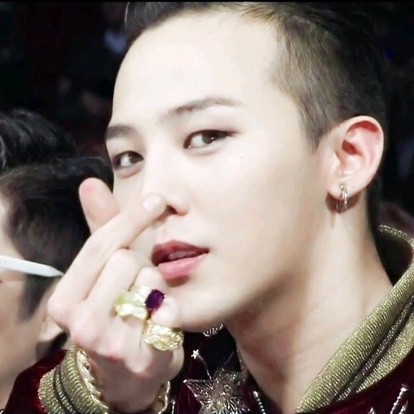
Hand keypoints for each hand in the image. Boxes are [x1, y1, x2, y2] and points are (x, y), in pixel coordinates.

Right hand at [48, 178, 183, 411]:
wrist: (127, 372)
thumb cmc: (116, 311)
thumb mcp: (104, 272)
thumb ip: (101, 230)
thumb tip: (89, 183)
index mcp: (65, 300)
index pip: (100, 245)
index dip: (132, 217)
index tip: (157, 200)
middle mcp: (81, 325)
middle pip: (127, 260)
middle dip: (141, 264)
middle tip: (138, 283)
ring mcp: (111, 345)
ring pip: (150, 281)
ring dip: (157, 287)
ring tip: (148, 304)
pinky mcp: (142, 358)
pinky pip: (169, 311)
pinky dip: (170, 309)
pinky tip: (161, 320)